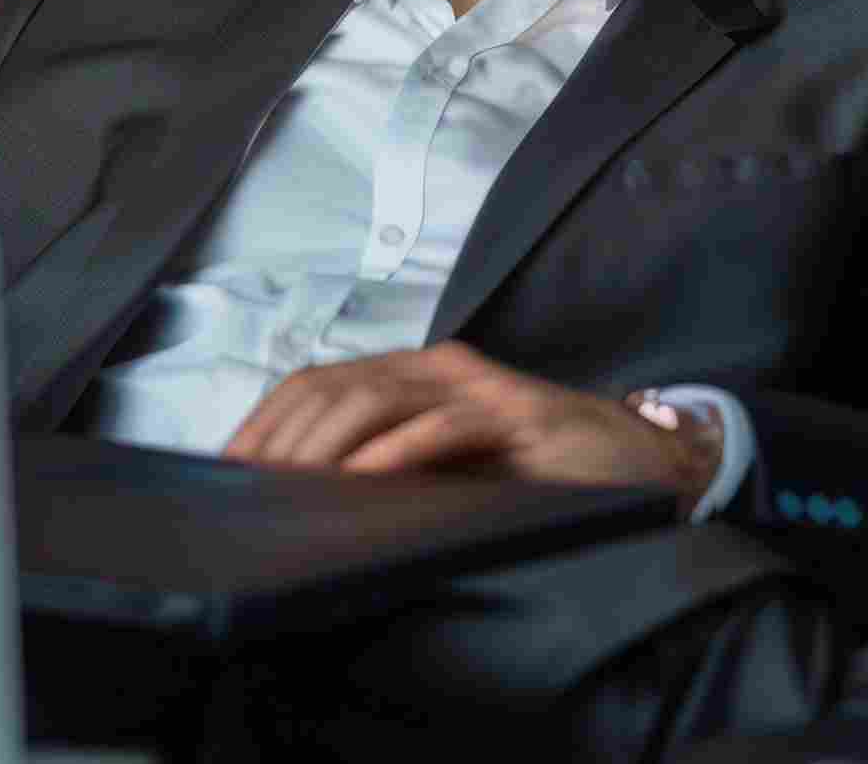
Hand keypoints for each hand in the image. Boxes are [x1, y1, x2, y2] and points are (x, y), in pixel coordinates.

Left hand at [220, 341, 713, 508]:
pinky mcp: (513, 411)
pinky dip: (397, 451)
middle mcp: (433, 368)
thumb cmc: (534, 475)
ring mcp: (473, 384)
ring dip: (327, 442)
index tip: (227, 465)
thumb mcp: (444, 471)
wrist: (640, 465)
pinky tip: (366, 476)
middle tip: (253, 482)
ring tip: (295, 482)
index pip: (315, 384)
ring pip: (376, 398)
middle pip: (333, 385)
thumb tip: (302, 500)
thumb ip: (386, 471)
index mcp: (408, 376)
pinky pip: (442, 426)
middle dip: (284, 435)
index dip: (266, 420)